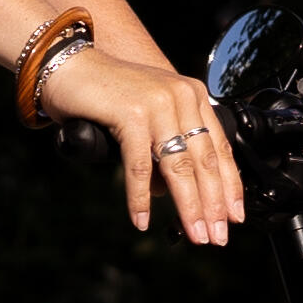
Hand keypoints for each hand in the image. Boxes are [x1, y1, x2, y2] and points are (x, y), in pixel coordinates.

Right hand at [44, 39, 244, 246]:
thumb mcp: (147, 118)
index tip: (234, 217)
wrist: (69, 65)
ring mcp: (158, 104)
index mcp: (193, 95)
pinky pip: (140, 165)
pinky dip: (140, 197)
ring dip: (188, 206)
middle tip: (216, 236)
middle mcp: (181, 97)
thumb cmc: (105, 93)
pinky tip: (141, 219)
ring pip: (179, 167)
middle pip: (204, 162)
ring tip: (194, 234)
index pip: (221, 148)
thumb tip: (170, 192)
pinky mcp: (132, 113)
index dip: (229, 186)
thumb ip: (164, 149)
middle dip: (213, 205)